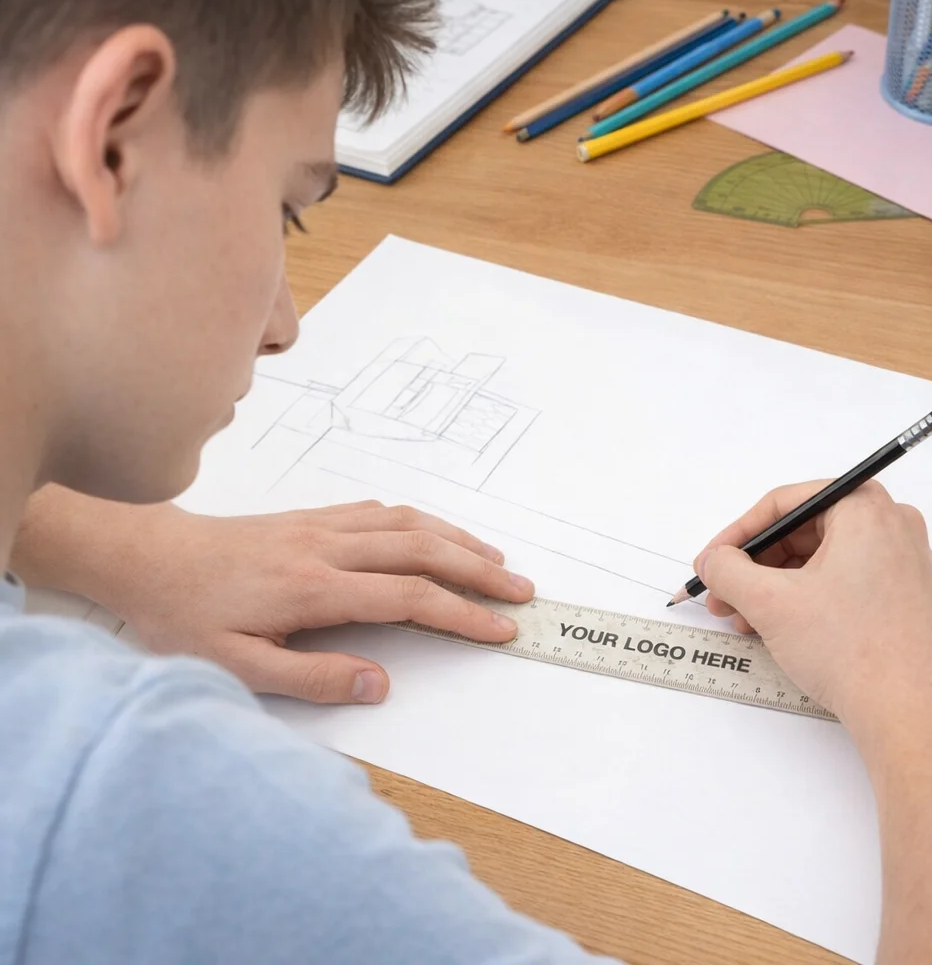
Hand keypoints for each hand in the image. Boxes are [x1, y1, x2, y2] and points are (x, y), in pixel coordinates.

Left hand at [104, 501, 533, 704]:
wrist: (148, 558)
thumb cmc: (187, 615)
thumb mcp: (237, 666)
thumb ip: (313, 678)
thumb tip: (381, 683)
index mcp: (315, 589)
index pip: (409, 597)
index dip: (462, 612)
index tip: (500, 627)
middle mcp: (328, 548)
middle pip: (423, 549)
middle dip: (479, 570)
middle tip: (521, 590)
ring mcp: (322, 527)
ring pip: (407, 523)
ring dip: (458, 539)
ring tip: (495, 560)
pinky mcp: (312, 518)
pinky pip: (379, 511)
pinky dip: (419, 521)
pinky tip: (432, 533)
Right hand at [693, 480, 931, 735]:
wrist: (913, 716)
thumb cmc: (850, 648)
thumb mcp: (770, 602)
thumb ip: (727, 570)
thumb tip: (712, 561)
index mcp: (863, 507)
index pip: (782, 505)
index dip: (736, 535)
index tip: (709, 562)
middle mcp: (890, 525)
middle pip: (800, 532)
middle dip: (753, 567)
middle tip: (720, 595)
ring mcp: (902, 562)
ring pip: (818, 560)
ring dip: (772, 587)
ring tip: (743, 620)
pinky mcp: (904, 596)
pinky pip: (840, 582)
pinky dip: (804, 599)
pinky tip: (776, 628)